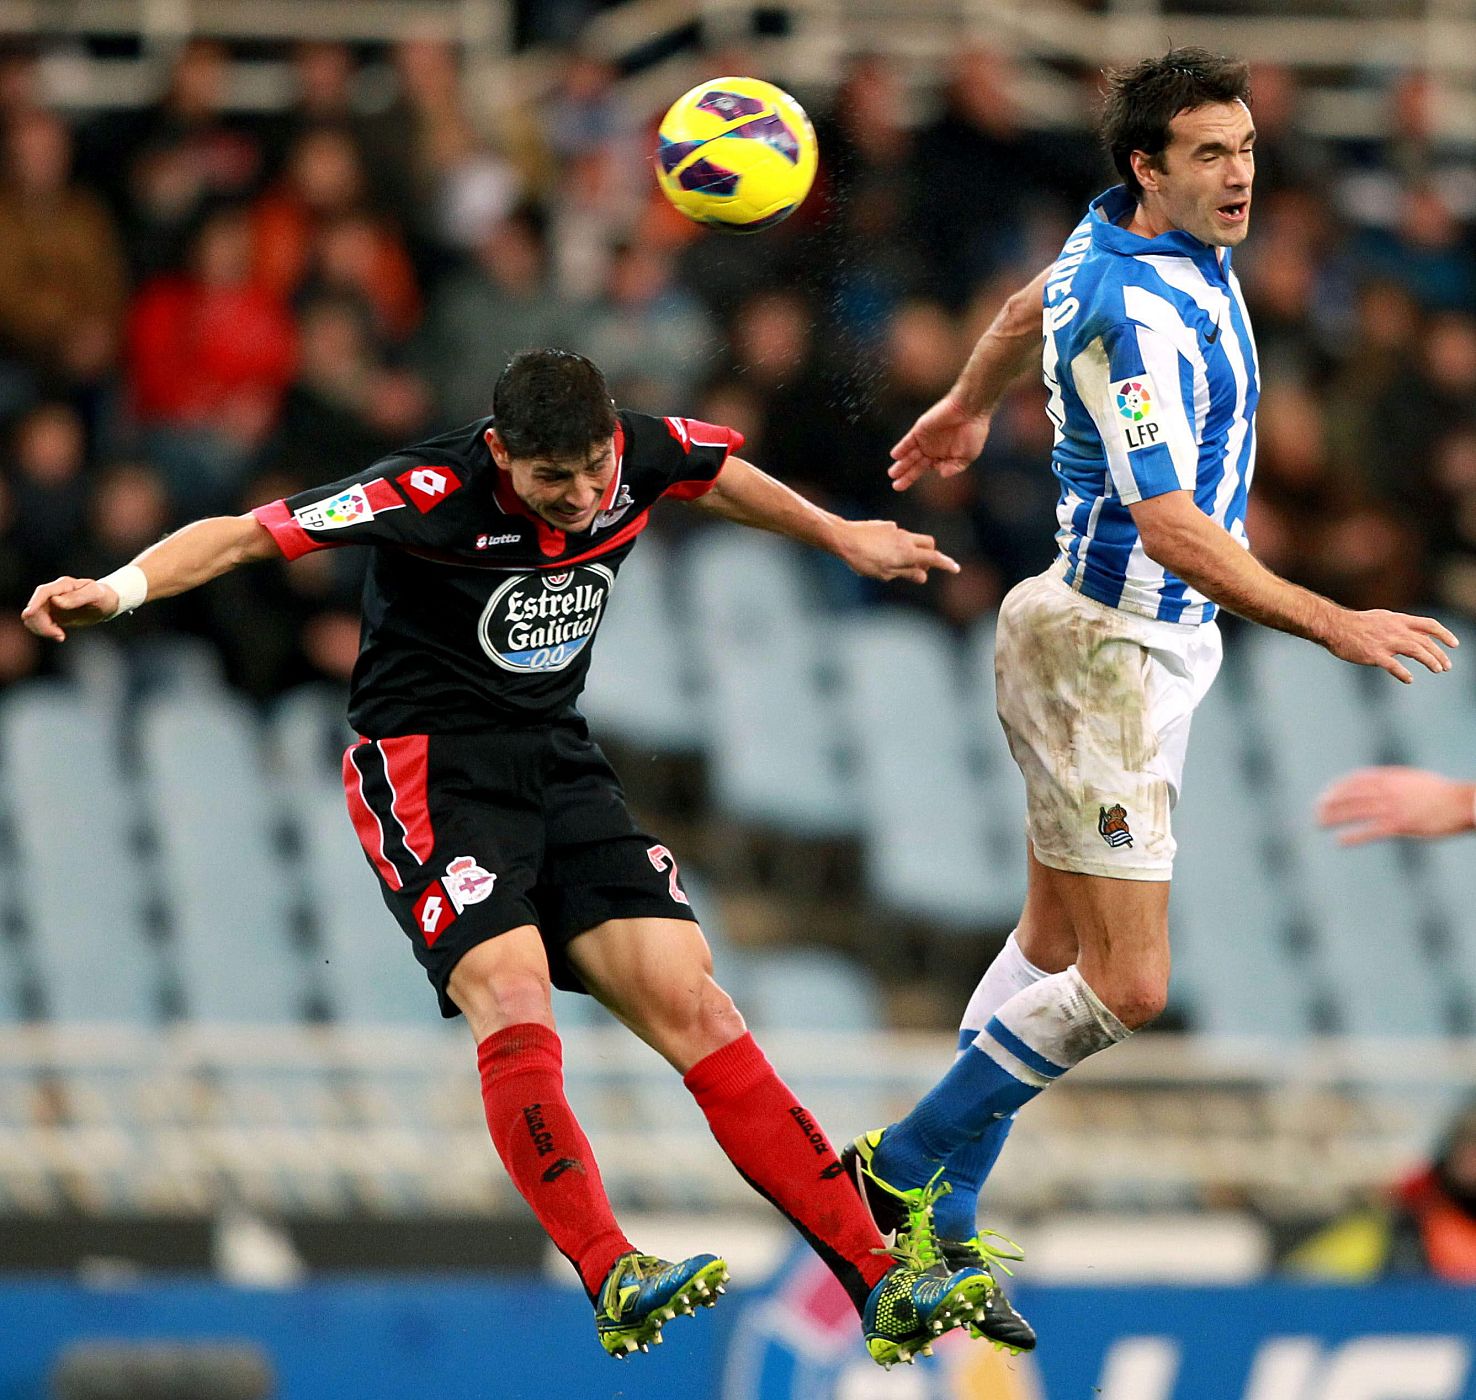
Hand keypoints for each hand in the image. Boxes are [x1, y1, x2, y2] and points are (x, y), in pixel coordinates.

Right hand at [20, 577, 118, 640]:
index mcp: (63, 585)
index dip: (34, 603)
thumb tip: (55, 602)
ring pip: (33, 617)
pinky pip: (39, 624)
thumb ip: (77, 597)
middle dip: (41, 623)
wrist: (107, 603)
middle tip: (59, 634)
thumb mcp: (95, 595)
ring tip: (60, 636)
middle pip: (35, 608)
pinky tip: (60, 636)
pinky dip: (45, 632)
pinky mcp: (52, 615)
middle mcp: (53, 594)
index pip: (43, 592)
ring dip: (42, 629)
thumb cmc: (103, 596)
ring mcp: (51, 604)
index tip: (29, 614)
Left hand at [838, 521, 959, 582]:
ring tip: (894, 563)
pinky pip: (897, 535)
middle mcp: (906, 538)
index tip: (955, 568)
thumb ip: (906, 573)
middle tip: (920, 568)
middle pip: (929, 544)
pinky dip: (896, 545)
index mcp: (908, 552)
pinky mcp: (884, 526)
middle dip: (931, 555)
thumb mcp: (885, 573)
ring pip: (913, 539)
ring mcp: (895, 530)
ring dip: (912, 550)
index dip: (946, 564)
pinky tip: (878, 553)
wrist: (844, 538)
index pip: (934, 558)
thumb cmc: (863, 560)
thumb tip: (923, 576)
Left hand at [887, 393, 990, 491]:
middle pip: (917, 465)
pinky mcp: (920, 430)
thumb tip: (941, 474)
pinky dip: (902, 448)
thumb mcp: (968, 455)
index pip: (930, 468)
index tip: (936, 467)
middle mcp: (933, 449)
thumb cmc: (973, 431)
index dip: (932, 471)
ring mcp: (925, 440)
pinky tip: (895, 456)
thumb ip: (955, 467)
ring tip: (892, 475)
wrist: (969, 409)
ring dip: (901, 465)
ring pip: (910, 455)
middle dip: (907, 476)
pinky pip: (908, 441)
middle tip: (896, 486)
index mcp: (944, 456)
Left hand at [1317, 767, 1475, 844]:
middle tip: (1316, 811)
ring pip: (1355, 811)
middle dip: (1329, 803)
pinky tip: (1341, 841)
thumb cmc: (1441, 792)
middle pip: (1349, 795)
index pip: (1354, 780)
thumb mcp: (1412, 779)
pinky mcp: (1401, 825)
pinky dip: (1354, 836)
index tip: (1326, 796)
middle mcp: (1387, 790)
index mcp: (1390, 777)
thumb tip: (1376, 783)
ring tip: (1319, 824)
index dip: (1337, 788)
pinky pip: (1371, 831)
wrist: (1462, 802)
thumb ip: (1392, 780)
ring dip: (1334, 817)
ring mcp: (1393, 807)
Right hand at [1321, 608, 1456, 682]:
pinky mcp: (1374, 655)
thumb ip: (1397, 625)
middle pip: (1425, 642)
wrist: (1334, 626)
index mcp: (1398, 620)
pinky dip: (1403, 674)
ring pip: (1416, 651)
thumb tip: (1412, 633)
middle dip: (1439, 654)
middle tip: (1446, 666)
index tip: (1454, 644)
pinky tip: (1409, 679)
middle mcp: (1396, 630)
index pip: (1429, 625)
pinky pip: (1394, 666)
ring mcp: (1385, 642)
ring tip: (1437, 669)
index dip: (1444, 634)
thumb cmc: (1355, 623)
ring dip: (1430, 661)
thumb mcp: (1381, 618)